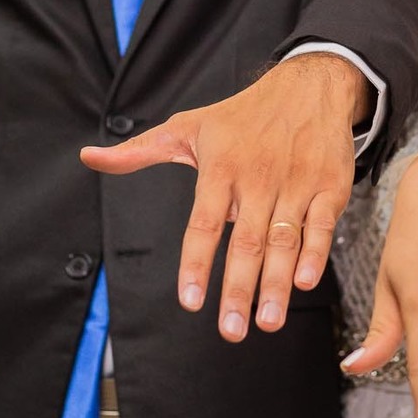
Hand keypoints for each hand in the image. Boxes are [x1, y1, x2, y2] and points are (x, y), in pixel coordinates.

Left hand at [81, 54, 363, 339]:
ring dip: (276, 284)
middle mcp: (258, 178)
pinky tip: (303, 282)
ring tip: (266, 322)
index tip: (190, 301)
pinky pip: (321, 226)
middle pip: (247, 242)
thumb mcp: (187, 128)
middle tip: (232, 331)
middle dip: (239, 290)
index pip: (204, 224)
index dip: (197, 264)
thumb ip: (139, 152)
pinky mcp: (329, 186)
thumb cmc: (243, 115)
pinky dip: (314, 255)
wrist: (309, 86)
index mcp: (220, 169)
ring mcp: (295, 183)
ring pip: (284, 241)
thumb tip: (89, 158)